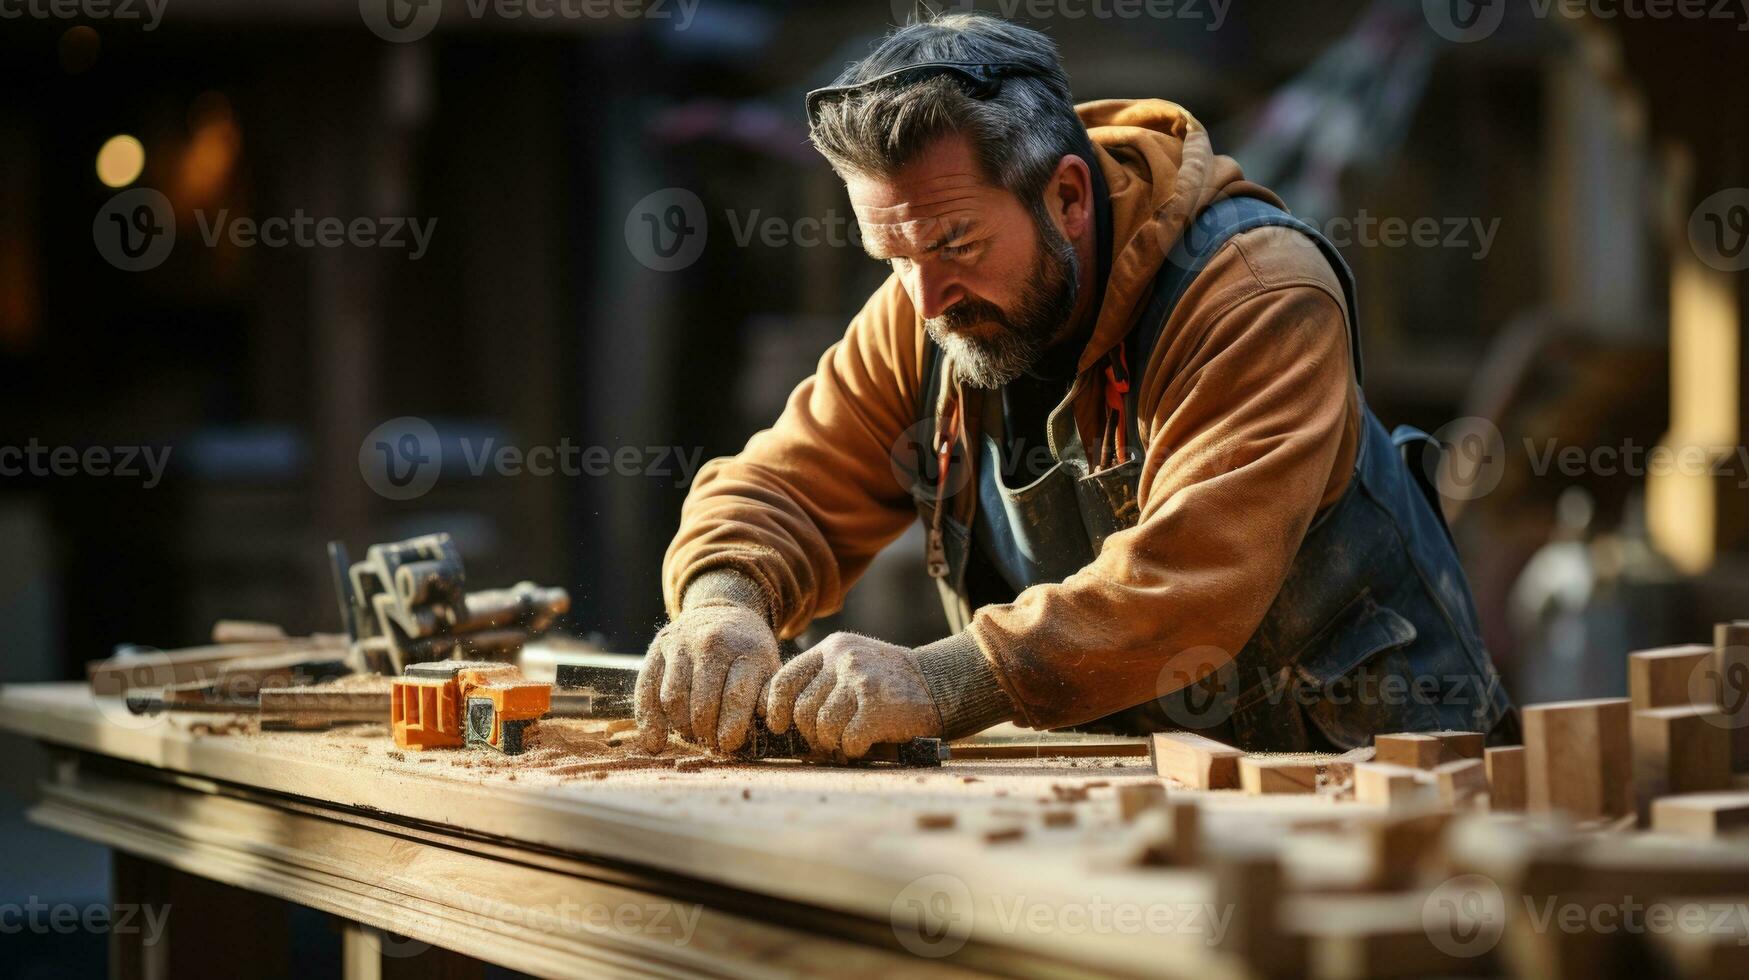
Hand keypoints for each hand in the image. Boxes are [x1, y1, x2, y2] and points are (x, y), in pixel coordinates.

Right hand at [635, 601, 779, 753]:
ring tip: (694, 734)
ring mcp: (682, 642)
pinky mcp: (659, 646)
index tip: (729, 744)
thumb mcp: (768, 667)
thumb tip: (773, 724)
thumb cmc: (748, 653)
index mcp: (748, 649)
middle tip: (711, 743)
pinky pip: (646, 689)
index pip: (736, 697)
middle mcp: (713, 641)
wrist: (722, 612)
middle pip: (702, 704)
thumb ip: (769, 696)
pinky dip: (648, 721)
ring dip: (682, 728)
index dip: (731, 729)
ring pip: (673, 700)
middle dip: (706, 733)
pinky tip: (656, 743)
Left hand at [764, 632, 941, 759]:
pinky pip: (848, 741)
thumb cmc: (891, 684)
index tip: (779, 724)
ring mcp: (861, 681)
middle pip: (802, 710)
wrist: (941, 683)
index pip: (785, 679)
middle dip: (812, 733)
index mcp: (833, 648)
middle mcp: (844, 659)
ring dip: (835, 743)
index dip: (776, 708)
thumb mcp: (854, 664)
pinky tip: (867, 742)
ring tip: (851, 739)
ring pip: (824, 728)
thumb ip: (822, 679)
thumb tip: (782, 716)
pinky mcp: (878, 707)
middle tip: (830, 739)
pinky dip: (854, 749)